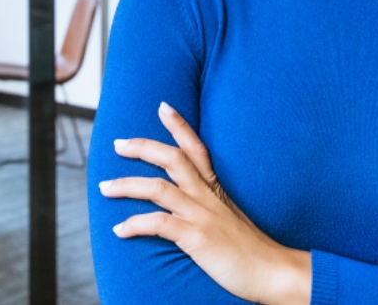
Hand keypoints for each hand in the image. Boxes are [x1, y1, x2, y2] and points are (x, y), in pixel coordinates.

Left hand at [99, 102, 311, 304]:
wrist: (273, 272)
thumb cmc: (251, 250)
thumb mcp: (231, 218)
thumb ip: (212, 207)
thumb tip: (192, 205)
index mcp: (216, 190)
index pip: (197, 149)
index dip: (180, 126)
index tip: (163, 106)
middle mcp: (207, 197)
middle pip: (172, 159)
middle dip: (142, 147)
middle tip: (118, 144)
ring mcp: (201, 215)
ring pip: (157, 188)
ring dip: (126, 185)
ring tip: (104, 187)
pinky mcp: (196, 237)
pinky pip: (158, 223)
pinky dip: (134, 224)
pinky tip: (119, 230)